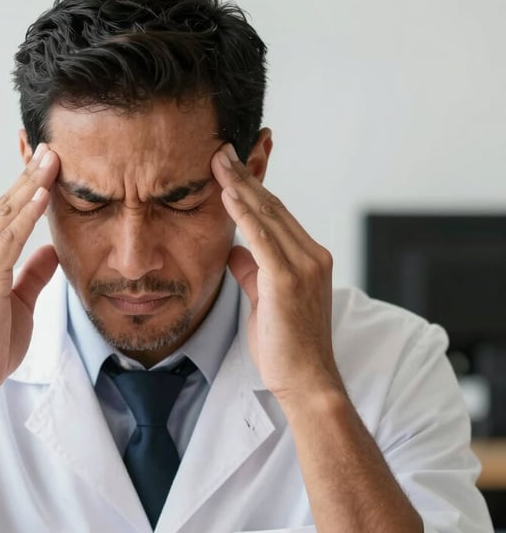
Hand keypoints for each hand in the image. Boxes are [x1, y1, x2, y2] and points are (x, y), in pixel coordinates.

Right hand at [0, 144, 59, 399]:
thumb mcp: (19, 304)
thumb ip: (32, 274)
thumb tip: (51, 251)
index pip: (3, 215)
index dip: (24, 188)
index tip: (44, 166)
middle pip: (4, 205)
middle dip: (28, 175)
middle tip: (50, 147)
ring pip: (6, 214)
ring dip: (31, 184)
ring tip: (52, 158)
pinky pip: (10, 238)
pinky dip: (27, 214)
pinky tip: (43, 194)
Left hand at [210, 143, 342, 405]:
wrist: (306, 381)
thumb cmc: (286, 347)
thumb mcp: (264, 300)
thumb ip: (253, 272)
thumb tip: (235, 250)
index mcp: (308, 259)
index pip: (277, 215)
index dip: (253, 190)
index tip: (231, 169)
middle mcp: (311, 256)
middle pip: (273, 207)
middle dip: (245, 177)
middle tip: (222, 151)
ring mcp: (304, 265)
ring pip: (269, 215)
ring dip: (241, 185)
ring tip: (219, 160)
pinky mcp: (289, 279)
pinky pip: (263, 237)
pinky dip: (244, 212)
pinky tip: (227, 193)